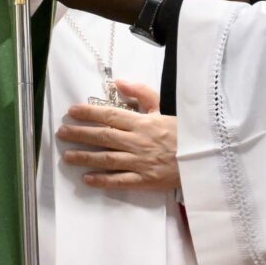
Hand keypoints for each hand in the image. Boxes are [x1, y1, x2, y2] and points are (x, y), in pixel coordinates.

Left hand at [57, 81, 177, 191]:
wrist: (203, 158)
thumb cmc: (183, 133)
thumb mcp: (164, 108)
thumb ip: (142, 94)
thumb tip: (119, 83)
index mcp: (143, 122)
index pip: (110, 115)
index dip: (89, 113)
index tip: (72, 112)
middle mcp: (138, 141)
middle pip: (103, 136)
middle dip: (80, 134)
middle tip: (61, 133)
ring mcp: (140, 162)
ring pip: (107, 159)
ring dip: (85, 157)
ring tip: (67, 156)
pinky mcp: (145, 180)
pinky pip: (120, 181)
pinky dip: (102, 180)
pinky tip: (87, 179)